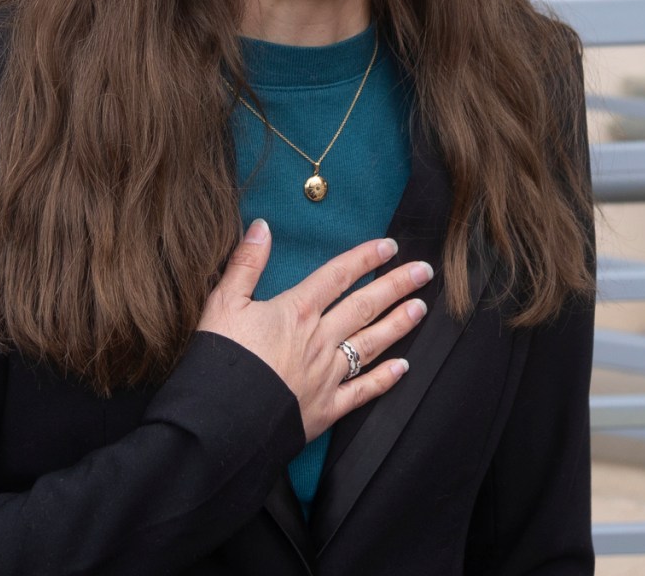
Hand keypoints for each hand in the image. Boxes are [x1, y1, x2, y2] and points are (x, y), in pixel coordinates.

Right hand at [195, 220, 432, 441]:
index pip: (338, 276)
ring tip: (421, 309)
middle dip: (397, 286)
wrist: (221, 419)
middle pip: (365, 306)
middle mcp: (319, 340)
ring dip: (398, 325)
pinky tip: (402, 368)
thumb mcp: (222, 303)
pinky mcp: (326, 408)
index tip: (389, 247)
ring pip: (370, 344)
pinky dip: (384, 379)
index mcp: (295, 312)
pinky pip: (362, 391)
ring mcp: (326, 375)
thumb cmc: (220, 359)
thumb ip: (246, 263)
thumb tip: (262, 226)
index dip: (365, 259)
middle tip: (424, 272)